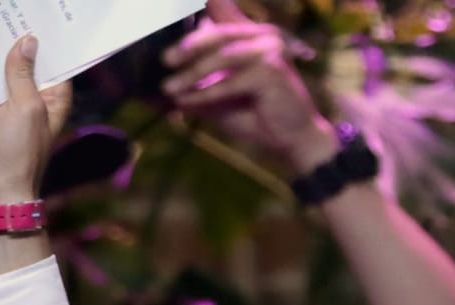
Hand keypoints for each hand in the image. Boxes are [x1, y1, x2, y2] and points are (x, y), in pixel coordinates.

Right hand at [0, 36, 71, 202]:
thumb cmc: (19, 154)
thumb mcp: (26, 107)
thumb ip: (22, 74)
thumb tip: (26, 41)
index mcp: (49, 100)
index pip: (52, 65)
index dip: (44, 45)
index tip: (34, 23)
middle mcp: (27, 100)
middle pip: (20, 66)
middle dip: (12, 47)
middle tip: (2, 20)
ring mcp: (1, 107)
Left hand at [162, 0, 332, 171]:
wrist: (292, 142)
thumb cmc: (256, 117)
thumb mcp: (219, 98)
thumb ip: (197, 86)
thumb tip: (162, 88)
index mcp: (252, 35)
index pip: (222, 8)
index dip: (204, 4)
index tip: (172, 10)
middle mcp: (263, 36)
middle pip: (218, 33)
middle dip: (188, 47)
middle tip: (165, 61)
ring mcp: (270, 50)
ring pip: (221, 56)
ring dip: (191, 73)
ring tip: (168, 88)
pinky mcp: (271, 70)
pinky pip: (230, 81)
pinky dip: (206, 93)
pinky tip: (185, 102)